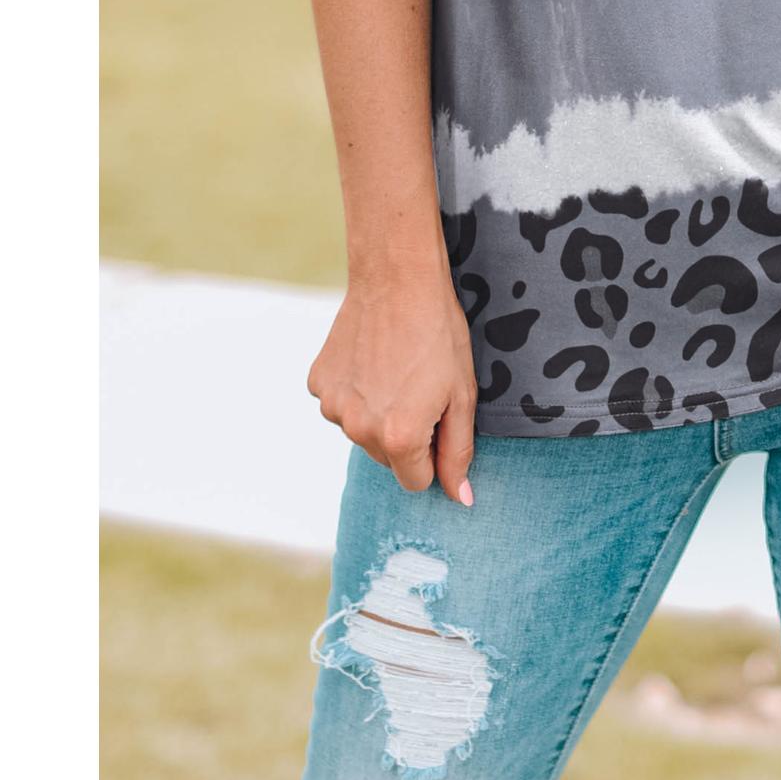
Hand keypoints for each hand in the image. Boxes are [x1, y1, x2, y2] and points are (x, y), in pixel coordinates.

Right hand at [307, 268, 479, 503]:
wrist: (397, 279)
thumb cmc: (439, 335)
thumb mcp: (462, 394)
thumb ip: (459, 452)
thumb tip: (460, 499)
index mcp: (400, 438)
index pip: (418, 481)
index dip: (434, 453)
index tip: (438, 417)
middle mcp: (360, 431)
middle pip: (389, 458)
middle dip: (406, 434)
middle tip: (419, 387)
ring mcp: (333, 407)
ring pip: (363, 432)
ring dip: (378, 412)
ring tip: (396, 368)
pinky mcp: (318, 384)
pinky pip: (342, 404)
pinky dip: (356, 391)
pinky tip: (372, 358)